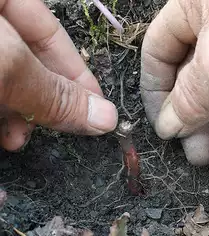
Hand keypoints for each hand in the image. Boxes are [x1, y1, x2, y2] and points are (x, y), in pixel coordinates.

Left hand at [0, 0, 117, 151]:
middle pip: (28, 59)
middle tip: (53, 130)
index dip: (77, 75)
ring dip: (17, 114)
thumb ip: (54, 92)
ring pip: (5, 78)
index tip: (95, 112)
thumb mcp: (7, 64)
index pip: (51, 32)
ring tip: (17, 138)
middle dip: (41, 101)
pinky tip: (1, 133)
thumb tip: (105, 118)